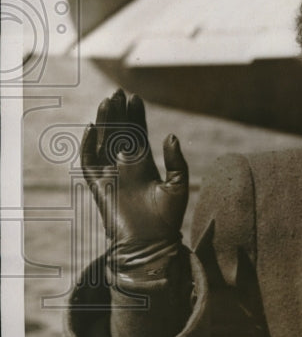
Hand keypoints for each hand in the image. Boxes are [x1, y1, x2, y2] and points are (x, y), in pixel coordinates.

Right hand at [80, 89, 188, 259]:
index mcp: (143, 164)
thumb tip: (172, 136)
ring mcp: (111, 174)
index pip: (137, 133)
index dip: (136, 116)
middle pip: (118, 132)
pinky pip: (89, 162)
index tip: (136, 98)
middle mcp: (125, 166)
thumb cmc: (168, 219)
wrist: (152, 244)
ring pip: (103, 142)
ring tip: (108, 102)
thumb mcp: (178, 186)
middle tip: (119, 92)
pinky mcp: (99, 186)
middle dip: (118, 113)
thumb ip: (176, 162)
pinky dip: (88, 146)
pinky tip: (93, 128)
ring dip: (105, 122)